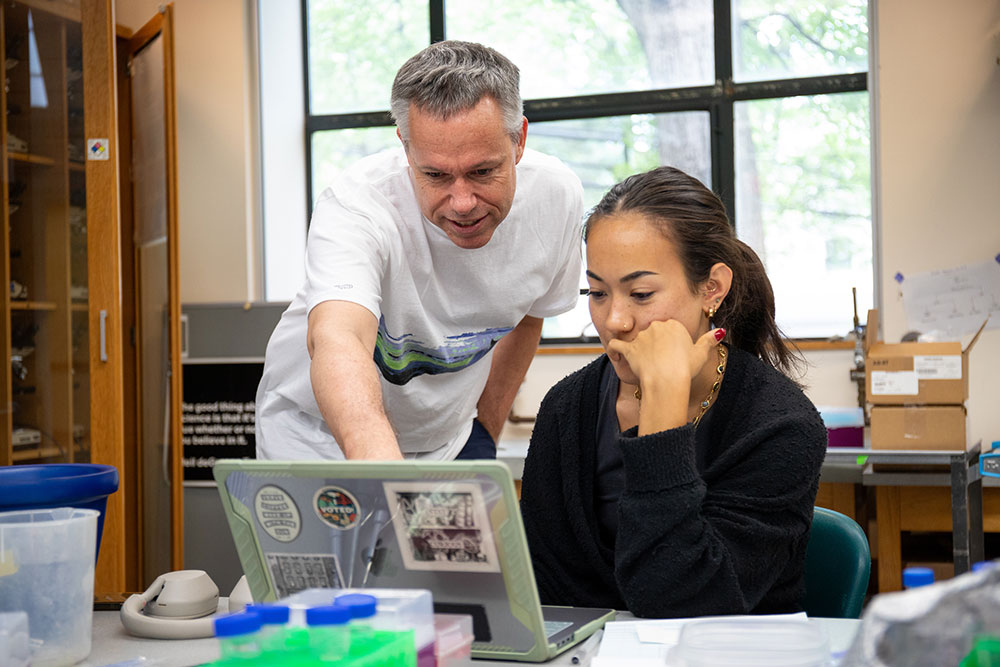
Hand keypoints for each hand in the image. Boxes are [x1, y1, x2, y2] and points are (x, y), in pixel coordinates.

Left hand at [607, 321, 723, 389]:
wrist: (667, 381)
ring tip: (642, 362)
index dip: (671, 341)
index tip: (673, 353)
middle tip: (659, 359)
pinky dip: (614, 349)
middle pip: (653, 332)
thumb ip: (709, 340)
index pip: (670, 328)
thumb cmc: (684, 369)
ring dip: (637, 348)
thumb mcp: (701, 353)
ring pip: (636, 338)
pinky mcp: (629, 348)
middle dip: (655, 344)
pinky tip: (615, 354)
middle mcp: (655, 326)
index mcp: (673, 324)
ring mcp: (641, 337)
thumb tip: (720, 332)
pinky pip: (616, 345)